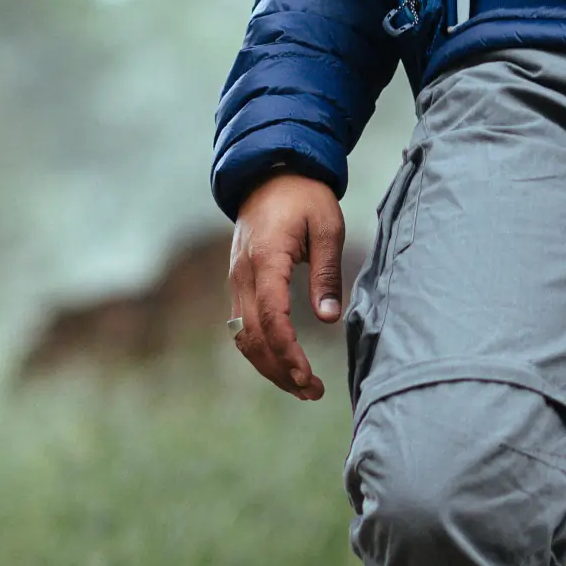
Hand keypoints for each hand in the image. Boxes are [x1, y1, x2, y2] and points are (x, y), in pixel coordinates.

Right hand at [228, 172, 346, 399]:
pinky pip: (243, 326)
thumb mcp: (327, 226)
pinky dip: (260, 351)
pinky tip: (282, 364)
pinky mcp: (239, 284)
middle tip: (312, 391)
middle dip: (280, 370)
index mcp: (266, 258)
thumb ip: (327, 273)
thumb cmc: (304, 197)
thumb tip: (329, 317)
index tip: (308, 376)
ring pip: (243, 337)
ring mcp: (236, 280)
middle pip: (253, 336)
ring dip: (269, 366)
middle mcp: (243, 274)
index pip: (272, 317)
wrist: (269, 173)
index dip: (288, 352)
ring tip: (301, 387)